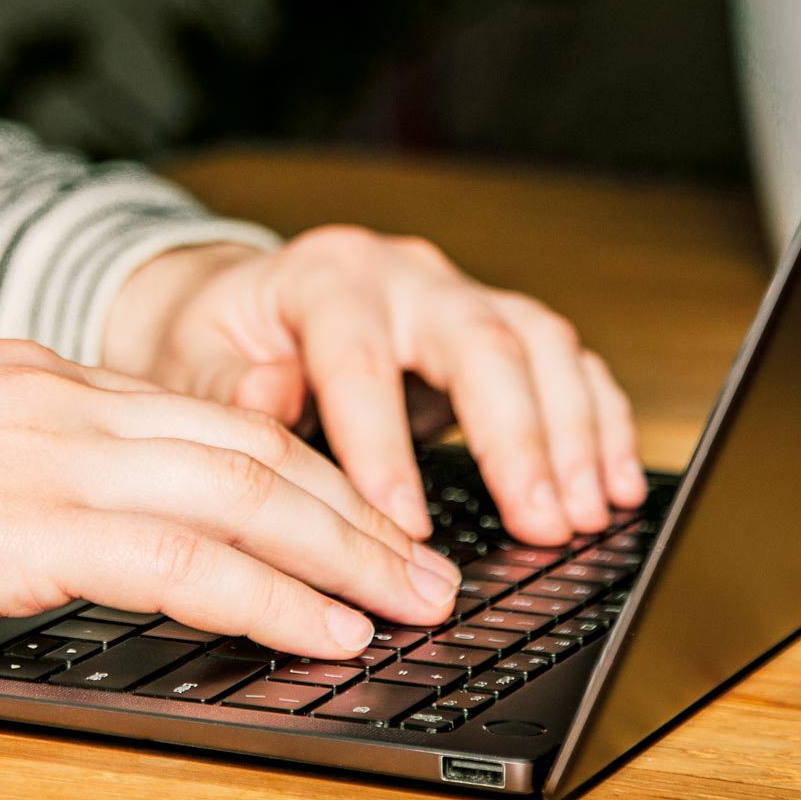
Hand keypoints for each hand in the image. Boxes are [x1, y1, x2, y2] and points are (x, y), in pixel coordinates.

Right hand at [0, 339, 461, 658]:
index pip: (201, 418)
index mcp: (28, 374)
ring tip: (407, 604)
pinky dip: (264, 593)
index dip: (299, 472)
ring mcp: (32, 450)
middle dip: (352, 511)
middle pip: (244, 445)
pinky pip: (174, 556)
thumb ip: (15, 474)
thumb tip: (93, 528)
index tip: (360, 521)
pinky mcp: (8, 523)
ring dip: (339, 554)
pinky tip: (316, 629)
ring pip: (234, 491)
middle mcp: (47, 394)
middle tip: (426, 568)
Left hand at [103, 229, 641, 544]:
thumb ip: (223, 386)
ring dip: (573, 433)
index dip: (384, 441)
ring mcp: (459, 294)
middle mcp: (403, 274)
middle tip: (540, 522)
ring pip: (539, 343)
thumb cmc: (215, 338)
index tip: (404, 525)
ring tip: (586, 515)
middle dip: (518, 438)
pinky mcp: (496, 323)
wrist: (241, 301)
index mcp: (324, 278)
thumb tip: (266, 397)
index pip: (360, 356)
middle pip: (479, 340)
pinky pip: (565, 361)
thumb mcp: (187, 359)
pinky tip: (613, 486)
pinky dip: (599, 421)